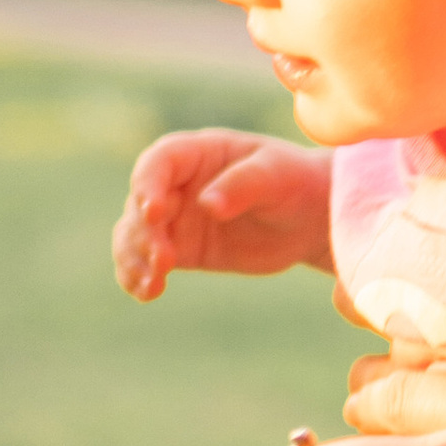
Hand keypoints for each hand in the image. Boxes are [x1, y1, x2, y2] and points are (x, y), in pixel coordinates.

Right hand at [114, 131, 331, 299]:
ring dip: (135, 258)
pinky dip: (139, 277)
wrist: (310, 218)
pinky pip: (147, 262)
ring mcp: (176, 218)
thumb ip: (243, 185)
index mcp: (197, 153)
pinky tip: (149, 293)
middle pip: (139, 204)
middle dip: (145, 233)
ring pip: (134, 235)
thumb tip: (207, 205)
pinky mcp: (182, 250)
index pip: (158, 163)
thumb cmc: (294, 182)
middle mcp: (177, 184)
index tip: (155, 212)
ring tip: (154, 282)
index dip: (148, 185)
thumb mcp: (276, 176)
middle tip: (167, 260)